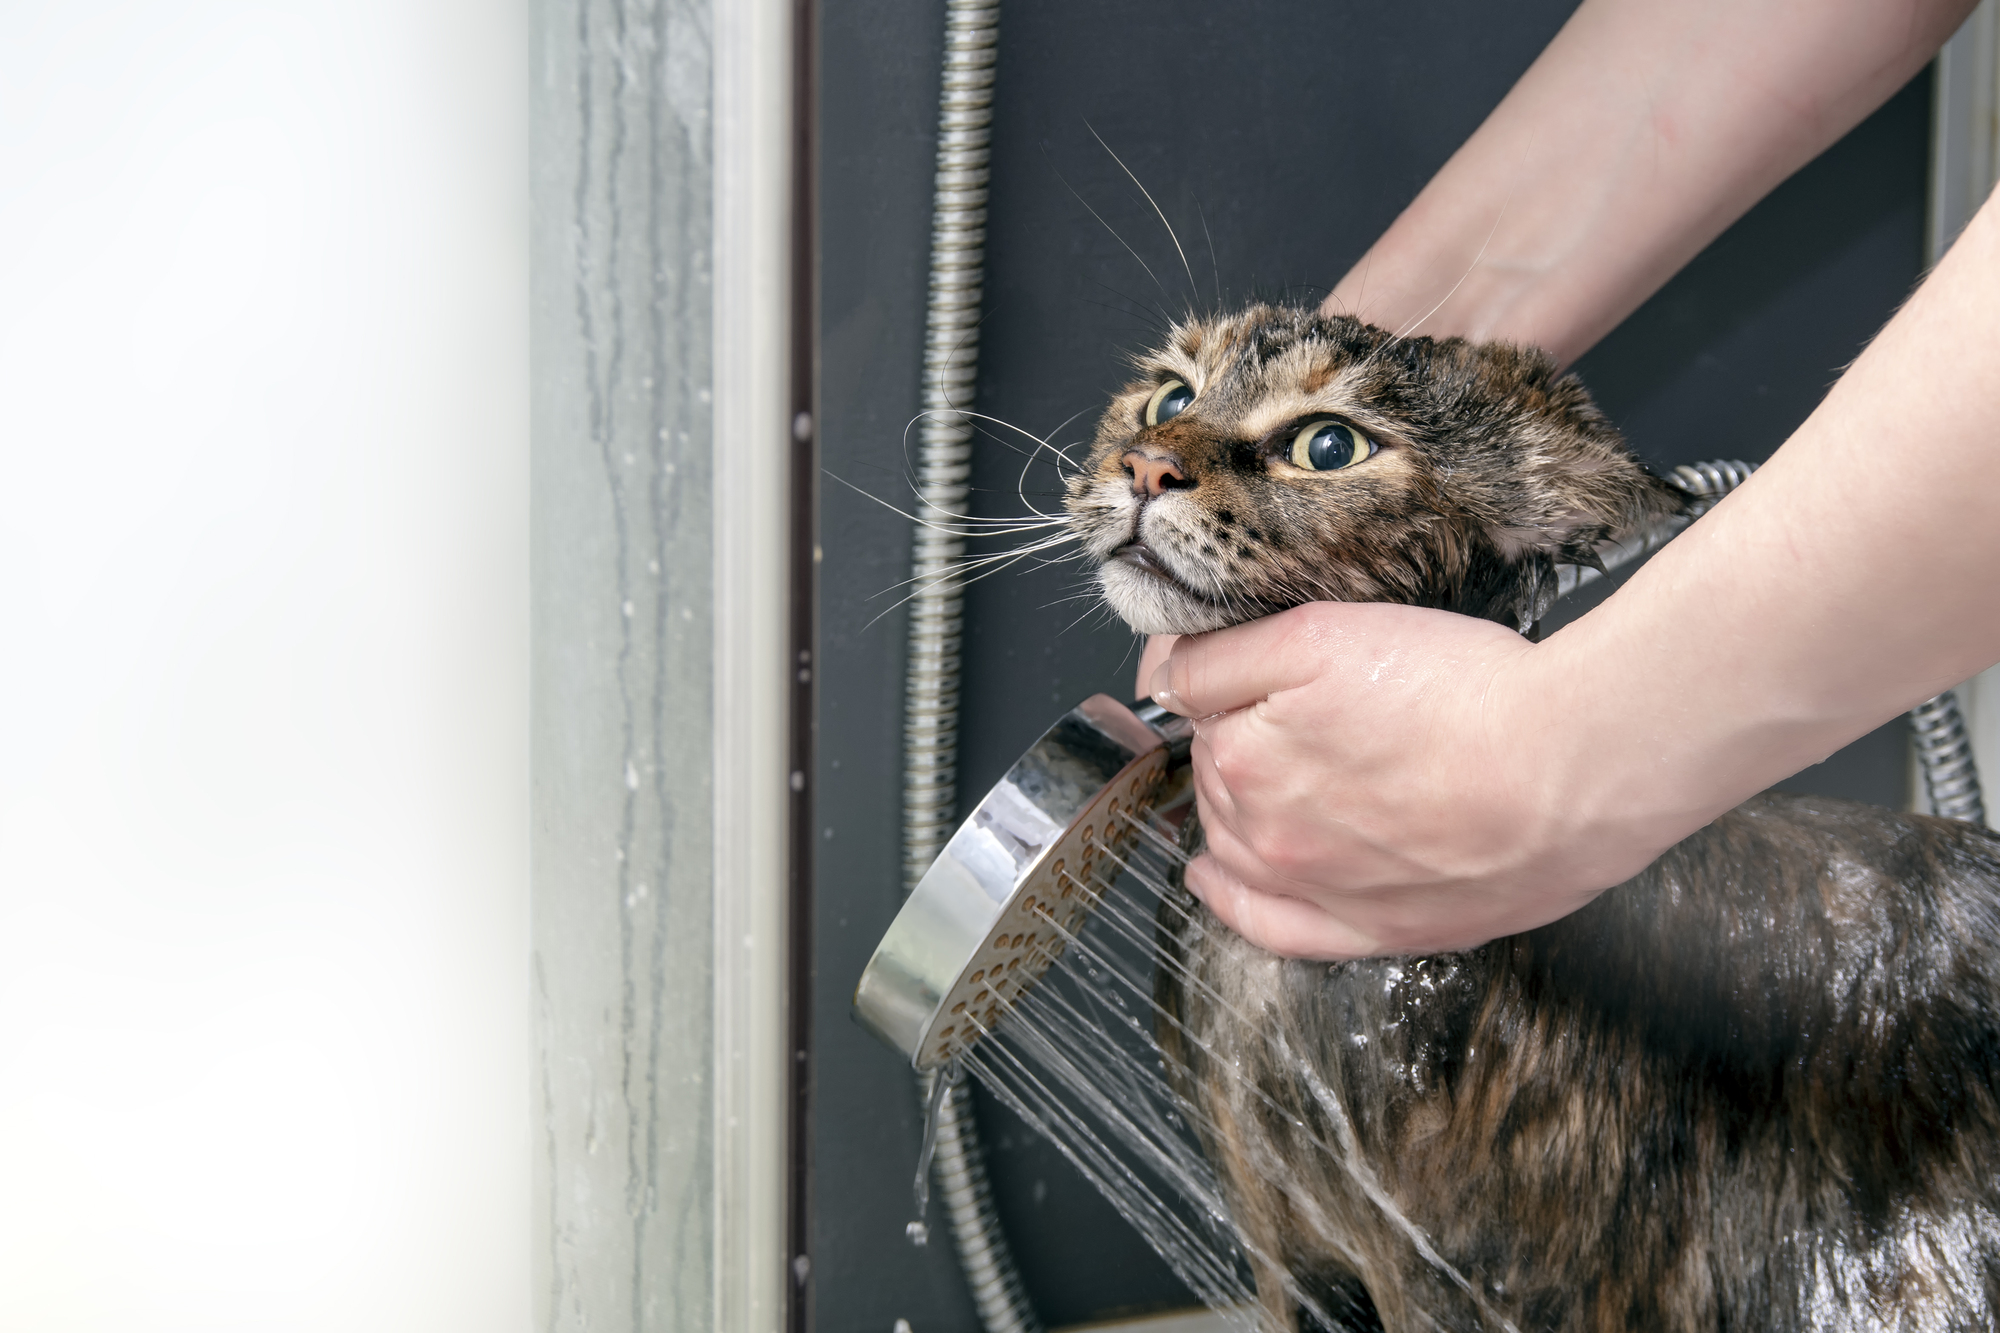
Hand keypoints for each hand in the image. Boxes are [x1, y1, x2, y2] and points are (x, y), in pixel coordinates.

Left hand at [1149, 603, 1663, 957]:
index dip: (1221, 675)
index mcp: (1244, 759)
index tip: (1235, 662)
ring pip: (1234, 844)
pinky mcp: (1370, 930)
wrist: (1576, 771)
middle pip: (1216, 775)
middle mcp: (1264, 834)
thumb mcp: (1322, 634)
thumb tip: (1158, 672)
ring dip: (1233, 808)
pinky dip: (1230, 901)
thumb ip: (1223, 656)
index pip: (1197, 706)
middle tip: (1296, 707)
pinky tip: (1211, 881)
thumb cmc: (1468, 695)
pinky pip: (1270, 926)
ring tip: (1262, 777)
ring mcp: (1314, 891)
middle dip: (1237, 736)